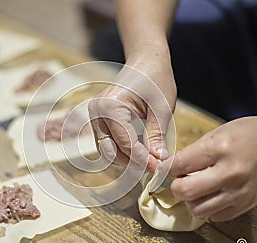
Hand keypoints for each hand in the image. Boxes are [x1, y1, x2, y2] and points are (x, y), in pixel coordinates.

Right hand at [89, 51, 176, 171]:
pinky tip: (141, 150)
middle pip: (111, 151)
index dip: (143, 160)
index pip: (125, 144)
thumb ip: (157, 136)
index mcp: (110, 106)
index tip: (160, 168)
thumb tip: (159, 161)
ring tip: (150, 159)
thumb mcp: (161, 108)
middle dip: (133, 162)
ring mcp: (95, 116)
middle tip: (156, 166)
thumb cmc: (155, 78)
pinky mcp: (99, 119)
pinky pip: (108, 142)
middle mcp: (97, 112)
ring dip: (127, 159)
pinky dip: (123, 150)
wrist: (146, 61)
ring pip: (107, 150)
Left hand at [168, 115, 256, 221]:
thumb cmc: (247, 135)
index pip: (180, 165)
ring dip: (191, 200)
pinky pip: (214, 216)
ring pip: (198, 209)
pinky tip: (212, 194)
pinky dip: (208, 207)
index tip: (166, 168)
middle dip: (177, 186)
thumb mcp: (216, 133)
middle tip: (182, 179)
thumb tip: (170, 169)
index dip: (167, 168)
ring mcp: (239, 192)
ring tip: (198, 187)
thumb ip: (192, 152)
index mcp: (220, 149)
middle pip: (186, 192)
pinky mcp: (245, 205)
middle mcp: (231, 173)